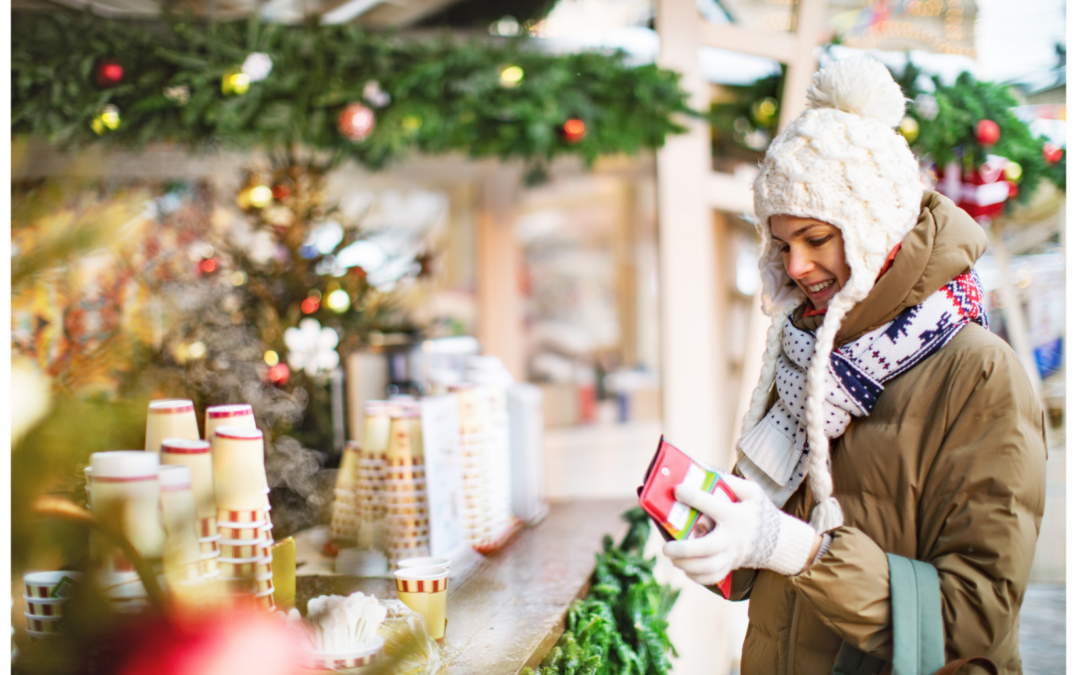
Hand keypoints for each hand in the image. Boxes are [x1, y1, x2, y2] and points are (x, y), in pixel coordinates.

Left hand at [661, 475, 818, 585]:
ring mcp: (731, 556)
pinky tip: (685, 568)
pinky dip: (696, 577)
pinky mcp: (730, 567)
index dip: (693, 497)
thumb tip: (706, 471)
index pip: (713, 506)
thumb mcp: (752, 492)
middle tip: (666, 548)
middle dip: (685, 549)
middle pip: (708, 548)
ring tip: (672, 557)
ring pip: (708, 567)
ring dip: (686, 565)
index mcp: (735, 516)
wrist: (778, 540)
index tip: (677, 490)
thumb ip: (732, 482)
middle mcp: (732, 538)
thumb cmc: (758, 512)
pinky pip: (712, 578)